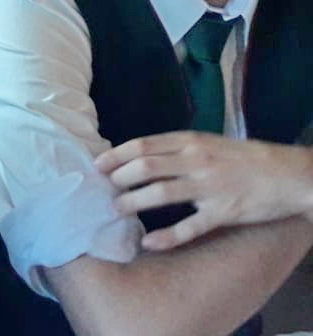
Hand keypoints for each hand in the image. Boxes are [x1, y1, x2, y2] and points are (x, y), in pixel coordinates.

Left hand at [97, 132, 312, 249]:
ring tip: (116, 209)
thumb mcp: (208, 142)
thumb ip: (177, 148)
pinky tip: (149, 242)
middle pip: (145, 168)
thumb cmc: (243, 158)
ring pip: (160, 194)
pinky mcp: (223, 213)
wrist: (288, 174)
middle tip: (104, 190)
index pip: (142, 145)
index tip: (97, 165)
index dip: (115, 156)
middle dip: (118, 179)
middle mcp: (196, 161)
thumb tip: (140, 155)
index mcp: (190, 141)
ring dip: (133, 203)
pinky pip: (189, 227)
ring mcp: (209, 188)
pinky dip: (166, 236)